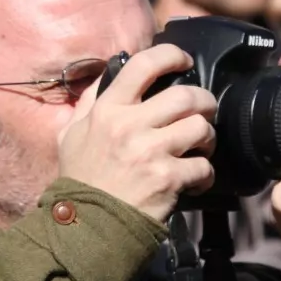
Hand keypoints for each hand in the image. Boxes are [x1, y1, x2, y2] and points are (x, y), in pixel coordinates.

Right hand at [58, 44, 217, 223]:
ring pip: (200, 127)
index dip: (171, 55)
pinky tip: (195, 180)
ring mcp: (150, 152)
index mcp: (108, 110)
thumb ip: (90, 101)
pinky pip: (203, 167)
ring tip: (202, 147)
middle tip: (205, 111)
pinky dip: (205, 174)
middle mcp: (129, 126)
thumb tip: (110, 72)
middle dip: (205, 101)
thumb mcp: (72, 133)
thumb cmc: (80, 178)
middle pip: (186, 96)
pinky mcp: (167, 179)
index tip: (184, 61)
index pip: (144, 65)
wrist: (87, 224)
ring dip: (208, 137)